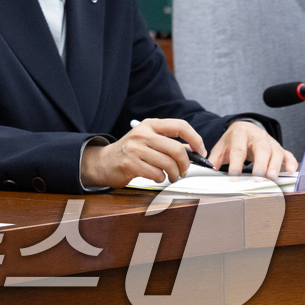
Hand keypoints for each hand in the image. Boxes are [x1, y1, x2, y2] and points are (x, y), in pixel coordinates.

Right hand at [81, 118, 205, 187]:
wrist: (104, 162)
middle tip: (184, 171)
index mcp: (149, 125)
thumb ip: (168, 142)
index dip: (196, 139)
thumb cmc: (130, 152)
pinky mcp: (130, 164)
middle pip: (176, 149)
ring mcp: (134, 149)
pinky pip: (157, 174)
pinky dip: (161, 179)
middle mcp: (142, 134)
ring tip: (171, 176)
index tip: (200, 151)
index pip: (180, 126)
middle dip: (185, 164)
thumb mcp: (148, 140)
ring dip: (174, 174)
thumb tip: (194, 151)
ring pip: (168, 164)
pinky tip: (157, 177)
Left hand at [209, 120, 297, 178]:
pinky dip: (290, 161)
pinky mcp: (278, 147)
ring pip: (275, 151)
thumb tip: (208, 169)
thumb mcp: (222, 146)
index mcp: (239, 134)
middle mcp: (257, 136)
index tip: (234, 176)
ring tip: (271, 178)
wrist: (244, 127)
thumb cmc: (233, 139)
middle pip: (261, 149)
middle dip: (260, 164)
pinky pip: (287, 153)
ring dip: (274, 165)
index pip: (238, 149)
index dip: (236, 163)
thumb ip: (215, 158)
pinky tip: (290, 170)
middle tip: (258, 178)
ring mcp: (269, 141)